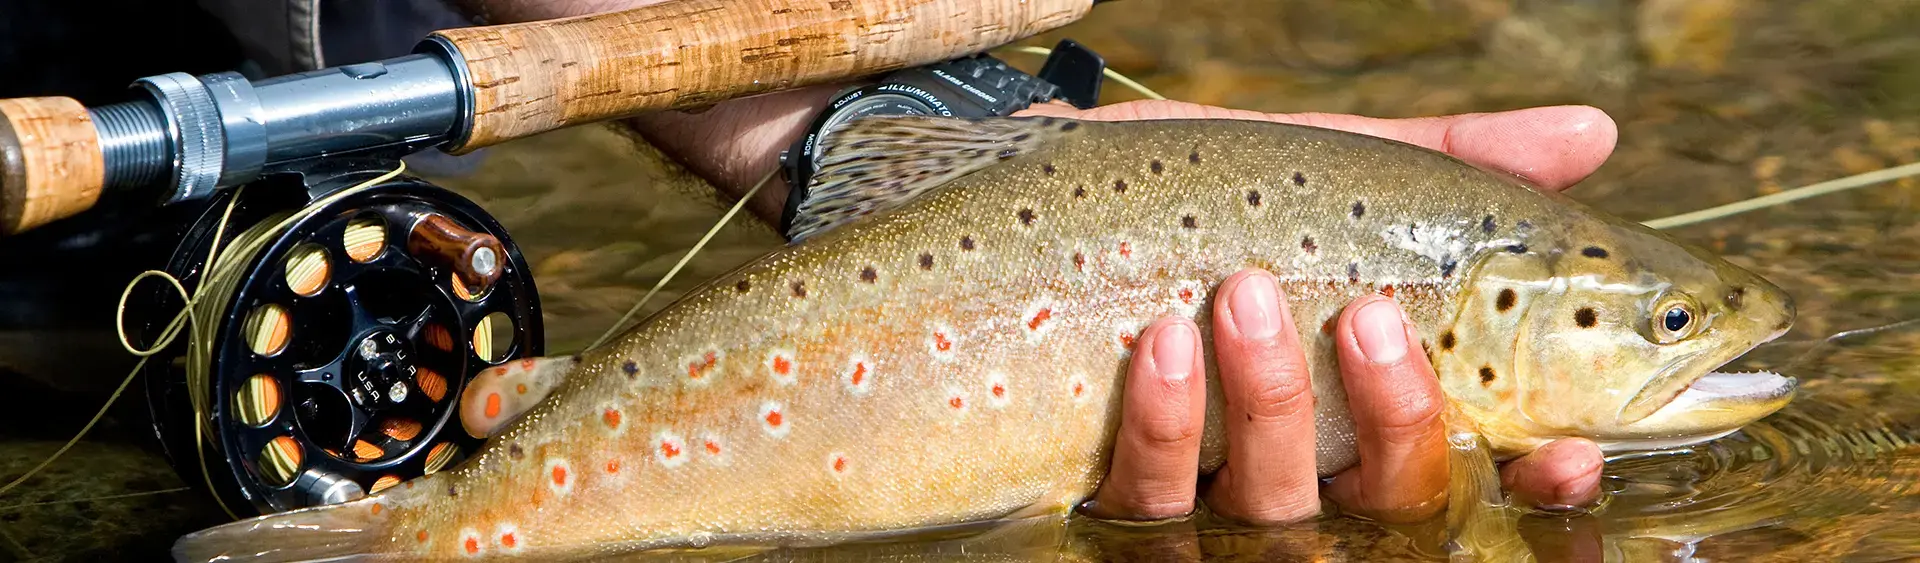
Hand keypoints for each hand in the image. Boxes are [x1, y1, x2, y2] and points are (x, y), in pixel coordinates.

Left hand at [1046, 100, 1613, 524]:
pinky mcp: (1119, 500)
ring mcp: (1211, 495)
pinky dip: (1167, 427)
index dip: (1538, 486)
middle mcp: (1309, 471)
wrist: (1025, 197)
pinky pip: (1155, 504)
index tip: (1568, 450)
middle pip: (1391, 506)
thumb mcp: (1320, 169)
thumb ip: (1453, 167)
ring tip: (1244, 295)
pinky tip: (1164, 347)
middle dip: (1399, 422)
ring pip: (1277, 513)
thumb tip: (1597, 134)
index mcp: (1373, 409)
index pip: (1480, 477)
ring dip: (1272, 406)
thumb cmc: (1190, 193)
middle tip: (1371, 317)